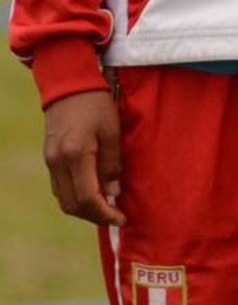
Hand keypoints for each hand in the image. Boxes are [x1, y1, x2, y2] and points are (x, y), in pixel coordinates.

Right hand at [43, 89, 124, 226]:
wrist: (69, 85)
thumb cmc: (96, 104)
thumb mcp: (112, 131)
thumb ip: (111, 164)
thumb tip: (113, 193)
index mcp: (76, 156)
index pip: (87, 198)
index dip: (104, 213)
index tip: (121, 219)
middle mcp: (57, 163)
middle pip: (71, 205)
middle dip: (94, 216)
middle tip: (115, 217)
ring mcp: (50, 162)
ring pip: (63, 199)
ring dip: (83, 208)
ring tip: (106, 208)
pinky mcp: (49, 158)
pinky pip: (59, 187)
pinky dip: (75, 196)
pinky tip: (92, 193)